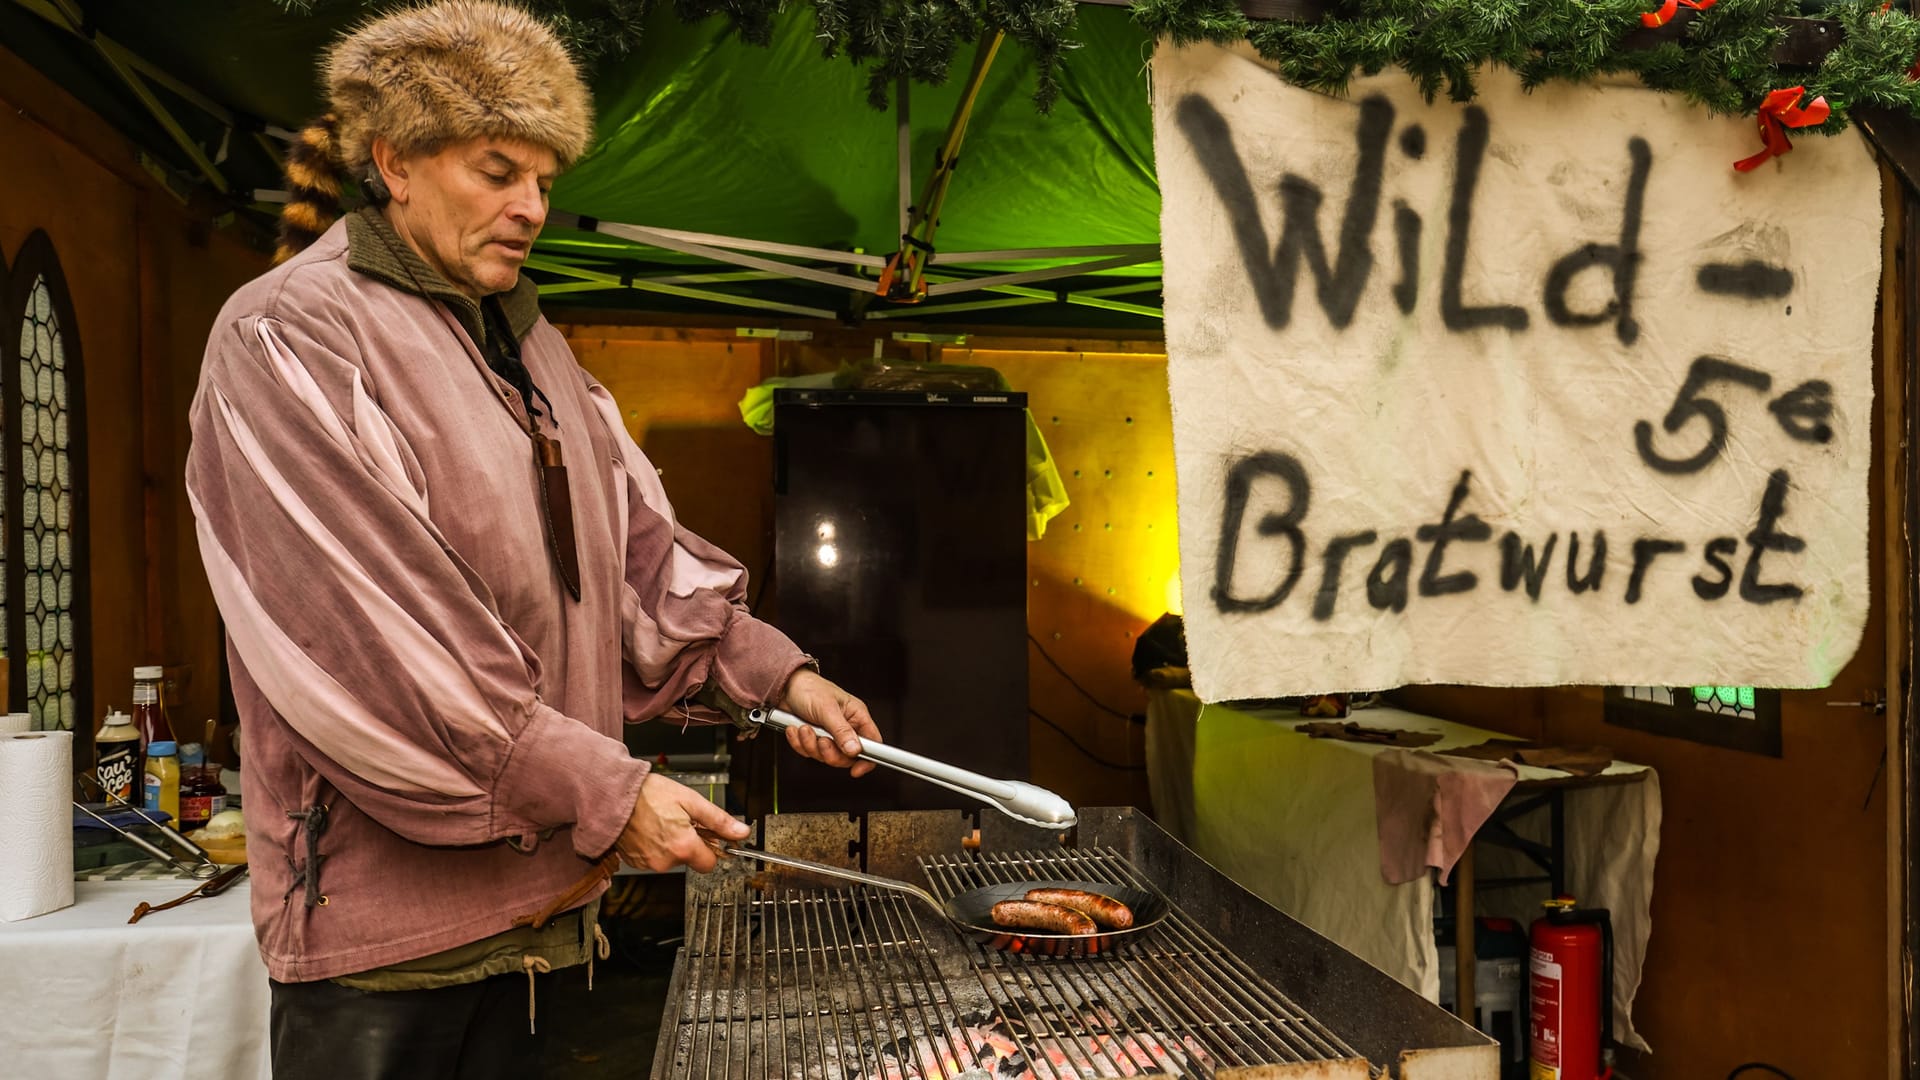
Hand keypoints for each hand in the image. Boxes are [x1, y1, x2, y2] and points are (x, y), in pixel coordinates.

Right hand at [614, 773, 748, 872]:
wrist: (613, 795)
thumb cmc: (648, 794)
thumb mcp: (690, 800)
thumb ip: (718, 820)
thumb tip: (740, 832)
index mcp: (683, 847)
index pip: (710, 864)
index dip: (712, 848)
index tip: (708, 835)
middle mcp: (666, 861)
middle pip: (690, 860)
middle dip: (690, 843)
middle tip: (682, 820)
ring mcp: (648, 863)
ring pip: (672, 859)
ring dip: (672, 844)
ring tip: (662, 821)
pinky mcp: (635, 862)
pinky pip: (654, 858)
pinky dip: (655, 846)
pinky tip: (650, 828)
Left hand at [778, 669, 880, 778]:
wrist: (785, 686)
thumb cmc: (810, 688)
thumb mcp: (827, 709)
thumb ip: (841, 731)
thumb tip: (855, 750)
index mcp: (857, 717)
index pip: (872, 744)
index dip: (867, 760)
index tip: (855, 770)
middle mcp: (846, 728)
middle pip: (846, 756)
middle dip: (829, 752)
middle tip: (821, 740)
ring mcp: (829, 735)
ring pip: (825, 756)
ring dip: (811, 745)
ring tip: (804, 728)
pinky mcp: (814, 738)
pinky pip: (809, 752)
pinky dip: (799, 743)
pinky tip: (796, 729)